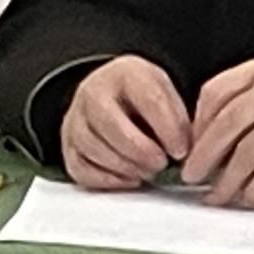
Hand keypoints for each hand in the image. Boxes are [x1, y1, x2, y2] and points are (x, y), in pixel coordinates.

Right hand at [60, 55, 191, 190]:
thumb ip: (177, 119)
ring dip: (125, 166)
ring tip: (147, 171)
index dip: (168, 129)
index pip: (147, 99)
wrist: (111, 92)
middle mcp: (93, 91)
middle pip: (111, 123)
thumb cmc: (141, 96)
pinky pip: (80, 167)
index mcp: (126, 73)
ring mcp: (76, 118)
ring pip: (93, 146)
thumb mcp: (165, 92)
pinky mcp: (68, 144)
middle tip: (161, 164)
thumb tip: (184, 151)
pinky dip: (106, 179)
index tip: (181, 150)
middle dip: (140, 150)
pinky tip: (128, 178)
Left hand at [180, 57, 253, 206]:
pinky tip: (250, 198)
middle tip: (193, 175)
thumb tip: (211, 140)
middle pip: (226, 124)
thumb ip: (251, 103)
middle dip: (204, 156)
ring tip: (219, 195)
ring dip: (228, 180)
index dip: (198, 124)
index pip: (216, 93)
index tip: (190, 146)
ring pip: (247, 151)